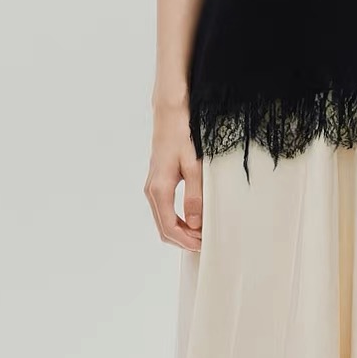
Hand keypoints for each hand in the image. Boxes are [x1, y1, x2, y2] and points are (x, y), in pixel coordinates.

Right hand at [143, 103, 202, 250]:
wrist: (170, 112)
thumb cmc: (182, 134)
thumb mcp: (193, 165)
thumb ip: (194, 195)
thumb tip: (195, 224)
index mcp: (159, 189)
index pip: (169, 228)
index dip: (186, 241)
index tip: (204, 245)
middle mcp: (152, 190)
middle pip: (164, 228)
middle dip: (183, 239)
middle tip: (205, 242)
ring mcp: (153, 185)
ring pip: (163, 219)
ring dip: (180, 230)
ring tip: (201, 232)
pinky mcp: (157, 180)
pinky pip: (164, 208)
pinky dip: (176, 219)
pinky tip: (192, 216)